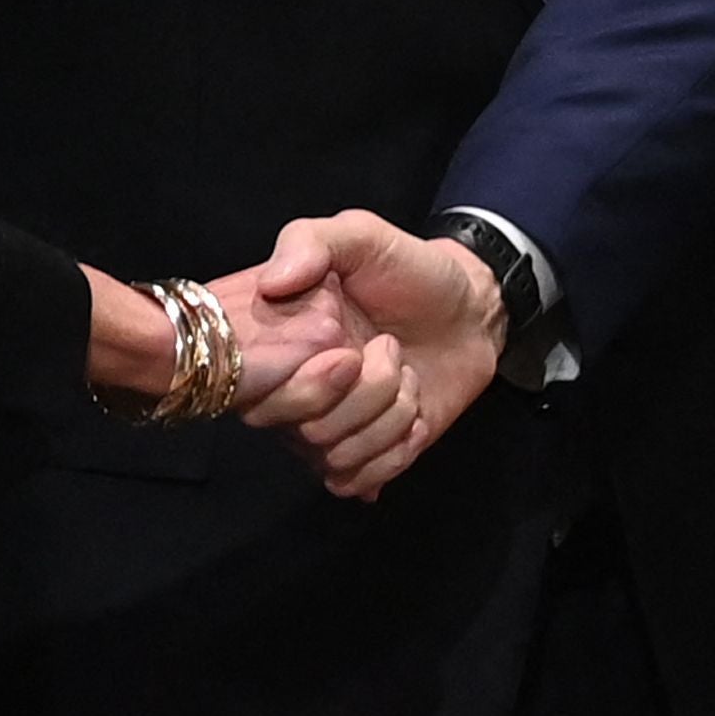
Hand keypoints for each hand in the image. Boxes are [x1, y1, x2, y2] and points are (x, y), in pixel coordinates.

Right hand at [235, 210, 506, 497]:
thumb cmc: (408, 270)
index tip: (340, 344)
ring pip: (334, 455)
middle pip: (297, 428)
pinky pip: (357, 479)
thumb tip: (271, 282)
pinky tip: (414, 414)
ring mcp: (324, 429)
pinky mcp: (360, 457)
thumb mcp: (361, 236)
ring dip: (387, 413)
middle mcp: (288, 392)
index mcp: (273, 341)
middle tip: (388, 347)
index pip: (246, 388)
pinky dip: (396, 448)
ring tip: (406, 374)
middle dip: (359, 391)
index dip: (296, 377)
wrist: (468, 312)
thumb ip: (310, 242)